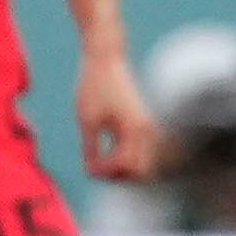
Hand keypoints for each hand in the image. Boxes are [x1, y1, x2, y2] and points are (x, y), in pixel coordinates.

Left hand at [79, 53, 161, 182]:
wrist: (106, 60)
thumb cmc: (94, 86)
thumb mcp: (87, 121)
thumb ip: (92, 150)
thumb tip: (93, 172)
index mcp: (135, 129)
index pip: (127, 166)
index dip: (106, 172)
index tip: (87, 166)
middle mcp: (147, 130)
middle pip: (141, 171)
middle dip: (118, 176)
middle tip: (95, 168)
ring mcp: (148, 128)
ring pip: (143, 164)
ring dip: (122, 169)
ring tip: (99, 162)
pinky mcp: (143, 125)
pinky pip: (140, 152)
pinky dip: (126, 159)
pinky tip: (106, 154)